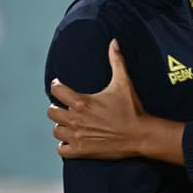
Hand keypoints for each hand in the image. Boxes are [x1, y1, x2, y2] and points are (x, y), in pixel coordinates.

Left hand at [48, 39, 145, 159]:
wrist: (140, 135)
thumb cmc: (132, 108)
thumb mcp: (124, 82)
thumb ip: (116, 61)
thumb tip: (114, 41)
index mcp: (82, 102)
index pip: (56, 91)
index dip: (57, 86)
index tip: (60, 85)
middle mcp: (75, 119)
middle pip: (51, 112)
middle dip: (57, 107)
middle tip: (67, 106)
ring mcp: (77, 136)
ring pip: (56, 130)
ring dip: (61, 125)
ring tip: (70, 122)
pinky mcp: (81, 151)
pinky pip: (61, 149)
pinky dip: (64, 144)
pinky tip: (73, 138)